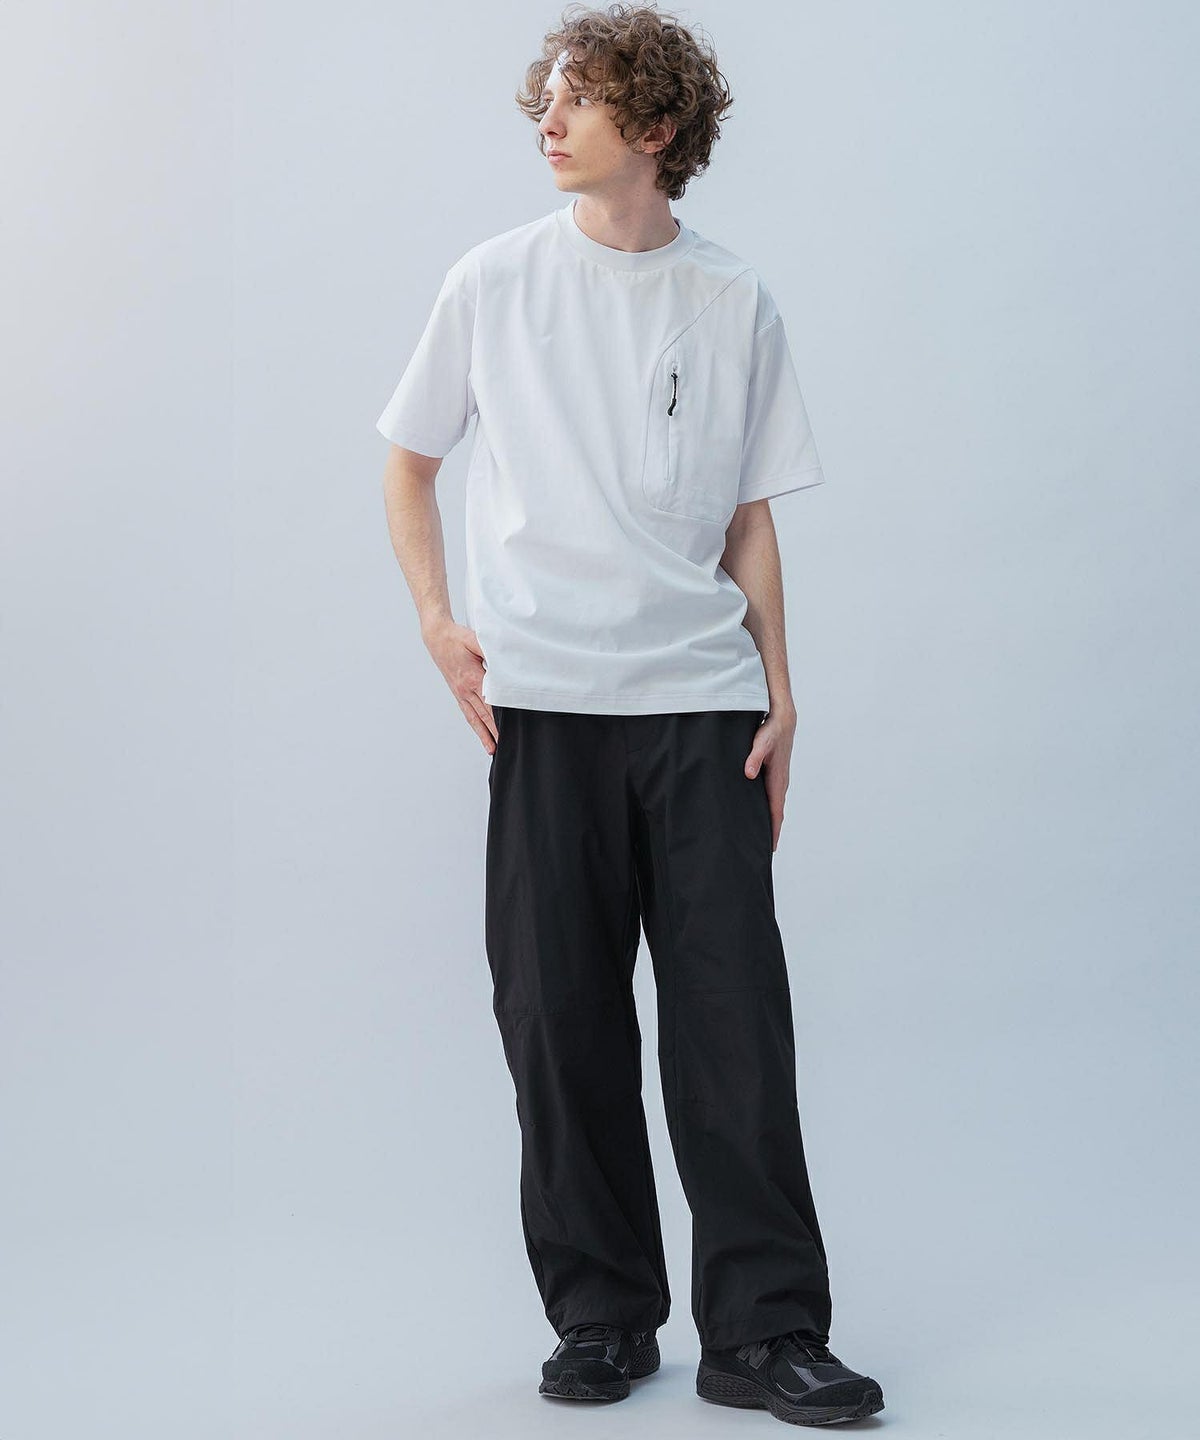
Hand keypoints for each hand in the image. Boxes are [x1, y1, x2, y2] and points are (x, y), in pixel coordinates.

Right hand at [423, 617, 496, 753]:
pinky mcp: (457, 692)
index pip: (490, 702)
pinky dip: (475, 725)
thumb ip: (491, 652)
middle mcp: (465, 689)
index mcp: (472, 677)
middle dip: (494, 732)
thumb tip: (505, 662)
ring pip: (474, 718)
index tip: (508, 729)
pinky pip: (467, 713)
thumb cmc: (456, 638)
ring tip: (492, 749)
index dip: (499, 717)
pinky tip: (481, 733)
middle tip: (505, 745)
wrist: (437, 637)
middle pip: (483, 715)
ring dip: (484, 734)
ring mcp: (460, 692)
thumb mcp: (475, 640)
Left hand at [744, 703, 796, 851]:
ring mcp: (778, 780)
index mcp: (777, 780)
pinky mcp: (774, 776)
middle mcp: (780, 783)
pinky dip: (767, 810)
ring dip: (769, 821)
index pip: (775, 812)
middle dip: (771, 831)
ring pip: (773, 806)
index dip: (772, 830)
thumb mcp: (761, 742)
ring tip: (760, 837)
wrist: (782, 719)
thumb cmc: (772, 730)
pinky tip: (757, 813)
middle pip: (775, 814)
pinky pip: (771, 798)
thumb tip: (749, 774)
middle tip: (761, 849)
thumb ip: (754, 757)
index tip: (770, 847)